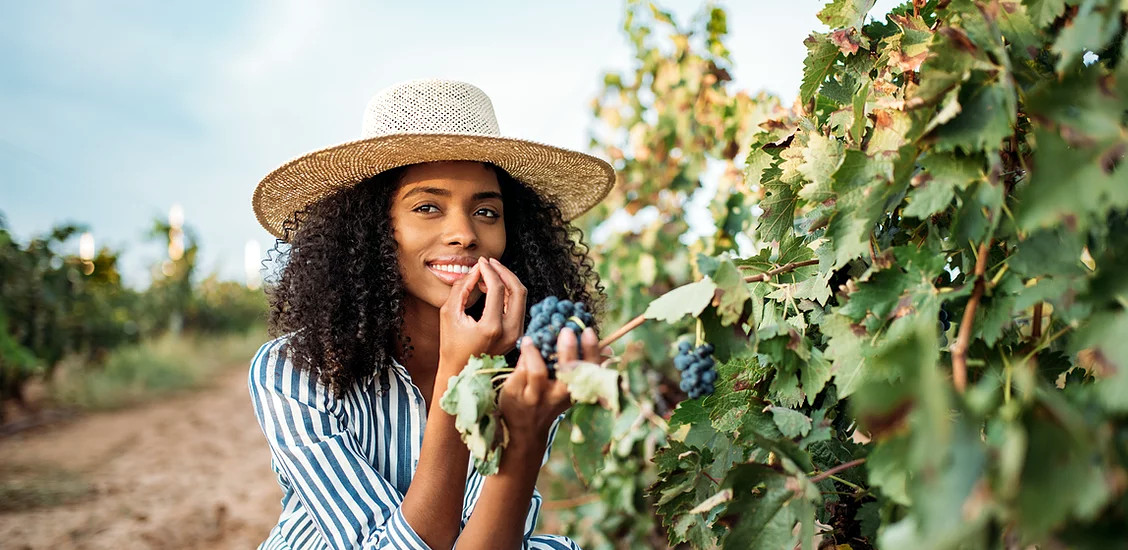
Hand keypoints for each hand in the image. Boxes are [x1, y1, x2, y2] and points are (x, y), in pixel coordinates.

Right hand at [438, 257, 526, 372]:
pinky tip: (493, 288)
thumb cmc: (451, 345)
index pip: (497, 288)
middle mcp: (510, 331)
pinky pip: (518, 308)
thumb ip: (462, 288)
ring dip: (507, 282)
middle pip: (518, 290)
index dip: (489, 270)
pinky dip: (508, 294)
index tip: (481, 262)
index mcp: (492, 327)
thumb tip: (476, 269)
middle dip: (504, 272)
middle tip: (490, 263)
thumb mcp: (449, 314)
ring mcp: (517, 335)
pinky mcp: (518, 335)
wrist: (461, 374)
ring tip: (489, 274)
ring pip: (521, 298)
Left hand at [499, 326, 600, 445]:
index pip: (589, 370)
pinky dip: (523, 357)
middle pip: (566, 371)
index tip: (588, 332)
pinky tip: (526, 347)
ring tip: (530, 339)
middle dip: (568, 350)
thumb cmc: (550, 399)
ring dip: (534, 352)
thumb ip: (585, 367)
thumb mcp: (570, 388)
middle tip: (566, 331)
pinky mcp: (516, 395)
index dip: (591, 351)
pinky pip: (520, 371)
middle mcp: (558, 395)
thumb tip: (609, 347)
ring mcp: (536, 396)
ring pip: (537, 371)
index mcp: (575, 389)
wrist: (525, 429)